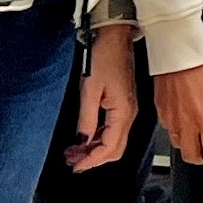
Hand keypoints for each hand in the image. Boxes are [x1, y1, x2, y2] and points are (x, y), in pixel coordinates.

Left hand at [65, 24, 142, 169]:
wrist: (115, 37)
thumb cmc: (105, 56)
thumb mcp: (90, 87)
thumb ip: (86, 117)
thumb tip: (82, 138)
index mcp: (123, 111)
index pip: (109, 147)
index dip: (92, 160)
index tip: (76, 165)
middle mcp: (129, 114)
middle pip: (115, 149)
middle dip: (94, 159)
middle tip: (73, 161)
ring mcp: (127, 109)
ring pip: (113, 141)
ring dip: (95, 149)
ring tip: (75, 152)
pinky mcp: (122, 104)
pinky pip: (112, 129)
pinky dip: (98, 138)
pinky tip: (85, 138)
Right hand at [154, 54, 202, 171]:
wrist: (177, 49)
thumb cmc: (202, 63)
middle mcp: (185, 120)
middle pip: (191, 155)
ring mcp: (170, 116)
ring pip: (177, 144)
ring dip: (189, 146)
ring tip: (198, 139)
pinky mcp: (160, 109)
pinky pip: (168, 129)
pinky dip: (177, 132)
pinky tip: (185, 123)